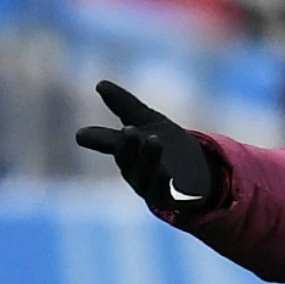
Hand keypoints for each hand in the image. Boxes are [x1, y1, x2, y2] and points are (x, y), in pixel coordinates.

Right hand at [72, 80, 220, 206]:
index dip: (94, 139)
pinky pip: (166, 194)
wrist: (202, 172)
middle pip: (127, 161)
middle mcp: (134, 171)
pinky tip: (168, 172)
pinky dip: (165, 183)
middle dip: (127, 147)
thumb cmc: (168, 146)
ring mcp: (151, 188)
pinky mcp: (172, 199)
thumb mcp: (150, 122)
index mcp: (126, 152)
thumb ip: (126, 105)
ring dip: (148, 158)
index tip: (82, 135)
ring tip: (153, 140)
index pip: (107, 144)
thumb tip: (100, 83)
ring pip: (145, 176)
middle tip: (129, 130)